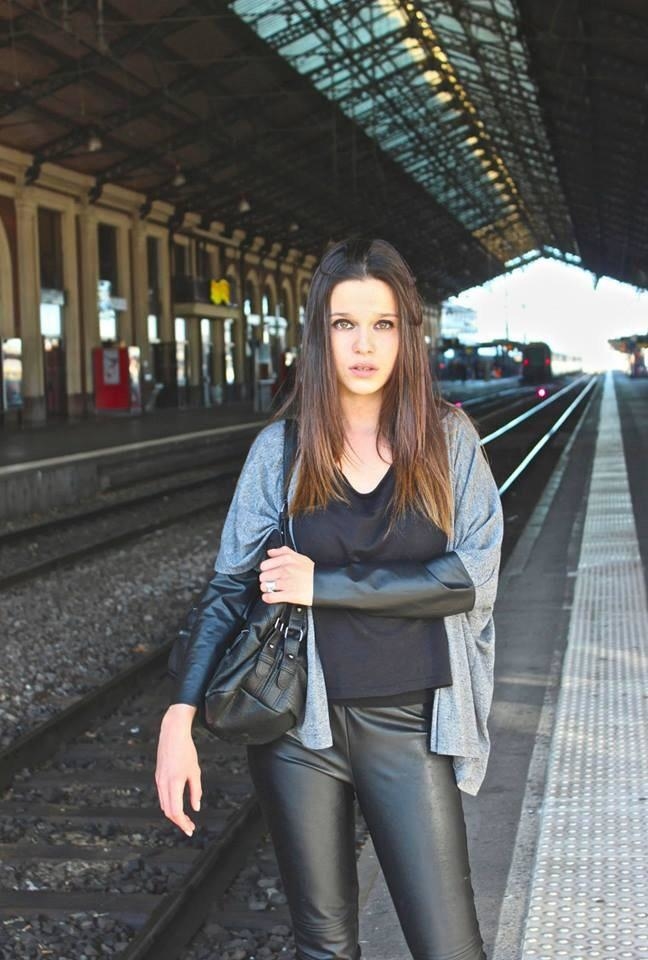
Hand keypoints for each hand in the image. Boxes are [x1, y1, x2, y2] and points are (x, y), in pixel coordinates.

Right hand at [155, 704, 201, 836]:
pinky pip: (162, 796)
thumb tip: (196, 808)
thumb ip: (196, 791)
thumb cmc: (186, 751)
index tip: (190, 829)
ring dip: (174, 814)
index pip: (176, 811)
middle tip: (190, 827)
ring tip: (186, 819)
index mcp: (174, 783)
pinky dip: (169, 805)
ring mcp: (159, 781)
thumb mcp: (195, 771)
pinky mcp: (158, 777)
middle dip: (179, 822)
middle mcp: (163, 784)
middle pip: (168, 811)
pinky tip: (178, 805)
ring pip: (164, 805)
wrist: (172, 734)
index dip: (183, 823)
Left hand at [259, 546, 313, 605]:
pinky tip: (270, 596)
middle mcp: (285, 571)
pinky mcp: (289, 595)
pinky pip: (270, 597)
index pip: (265, 564)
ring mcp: (286, 583)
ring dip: (266, 588)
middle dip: (265, 579)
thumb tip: (270, 552)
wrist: (322, 584)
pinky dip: (268, 597)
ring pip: (265, 586)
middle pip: (263, 576)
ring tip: (270, 588)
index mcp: (287, 560)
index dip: (265, 569)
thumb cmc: (311, 572)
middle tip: (269, 580)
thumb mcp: (299, 557)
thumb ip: (284, 551)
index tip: (268, 571)